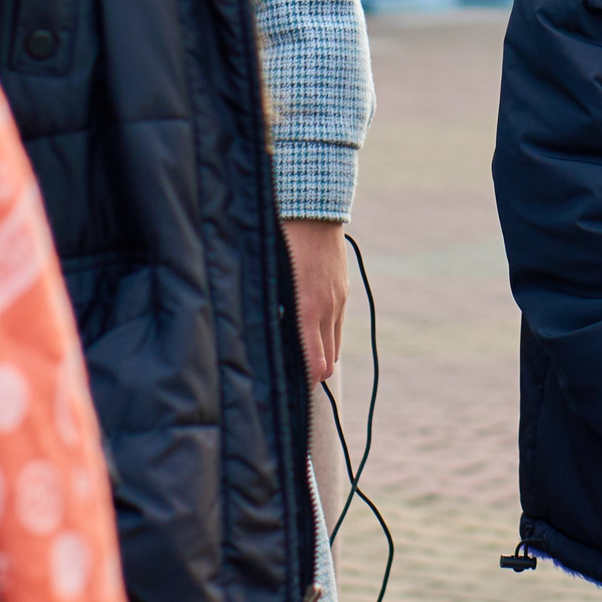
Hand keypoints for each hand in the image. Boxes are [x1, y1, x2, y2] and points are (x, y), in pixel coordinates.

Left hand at [282, 219, 350, 383]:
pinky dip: (325, 334)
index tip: (287, 391)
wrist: (314, 210)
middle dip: (311, 375)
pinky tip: (308, 329)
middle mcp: (326, 309)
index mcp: (305, 309)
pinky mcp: (342, 290)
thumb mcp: (269, 278)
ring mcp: (338, 300)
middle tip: (289, 378)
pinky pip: (336, 325)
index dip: (304, 383)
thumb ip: (268, 311)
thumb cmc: (281, 241)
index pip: (314, 365)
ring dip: (320, 355)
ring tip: (298, 356)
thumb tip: (259, 338)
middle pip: (327, 363)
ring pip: (334, 347)